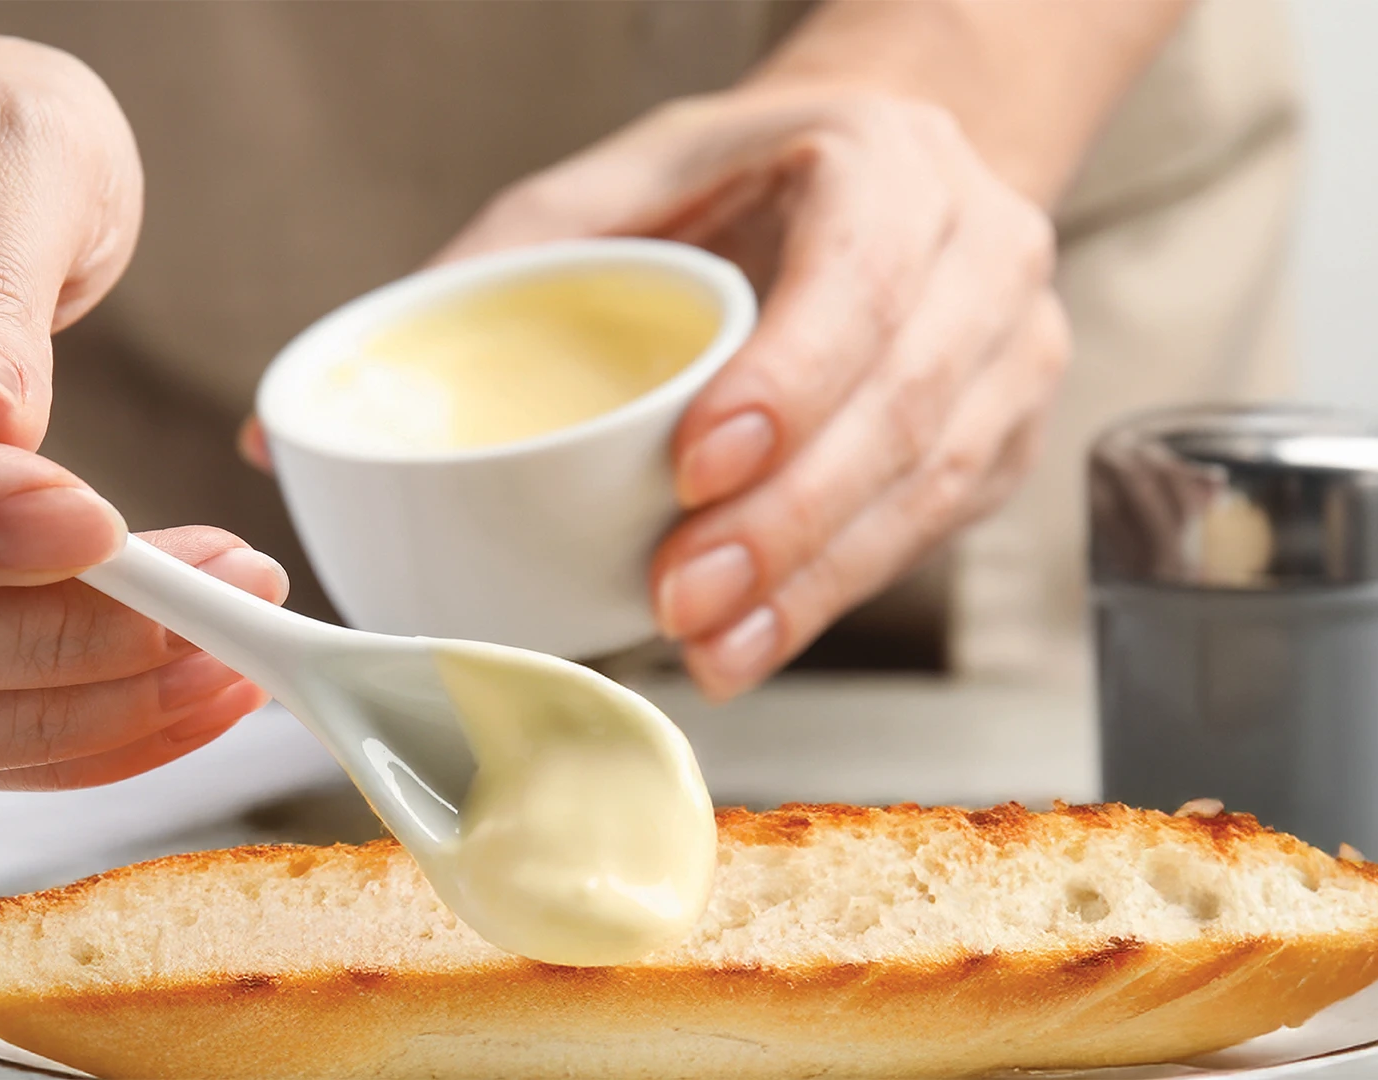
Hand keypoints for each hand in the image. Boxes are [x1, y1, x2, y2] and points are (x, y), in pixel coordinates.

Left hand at [439, 87, 1067, 698]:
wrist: (877, 179)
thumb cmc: (747, 182)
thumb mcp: (633, 173)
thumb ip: (525, 247)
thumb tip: (370, 365)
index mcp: (891, 160)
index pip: (860, 277)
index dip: (788, 381)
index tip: (693, 465)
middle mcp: (979, 252)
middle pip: (904, 401)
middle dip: (786, 517)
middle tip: (680, 593)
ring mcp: (1008, 351)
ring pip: (931, 482)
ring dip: (812, 579)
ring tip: (712, 643)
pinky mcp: (997, 439)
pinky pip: (930, 529)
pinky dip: (837, 595)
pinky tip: (757, 641)